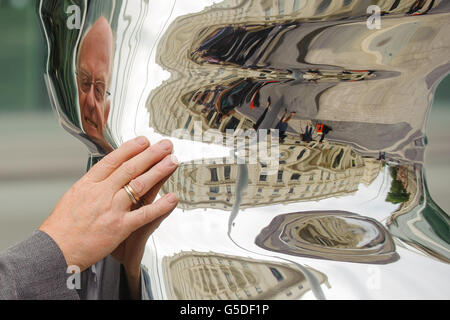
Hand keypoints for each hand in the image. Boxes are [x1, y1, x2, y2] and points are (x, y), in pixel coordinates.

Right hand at [39, 136, 178, 275]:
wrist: (54, 250)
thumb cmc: (61, 227)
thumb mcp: (73, 196)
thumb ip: (92, 185)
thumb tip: (106, 174)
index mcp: (88, 184)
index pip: (113, 160)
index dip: (131, 148)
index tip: (144, 140)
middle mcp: (101, 193)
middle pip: (130, 168)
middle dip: (151, 154)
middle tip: (165, 145)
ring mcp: (112, 209)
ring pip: (139, 185)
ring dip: (159, 171)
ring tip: (172, 161)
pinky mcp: (120, 227)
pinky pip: (145, 214)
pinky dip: (161, 205)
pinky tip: (172, 197)